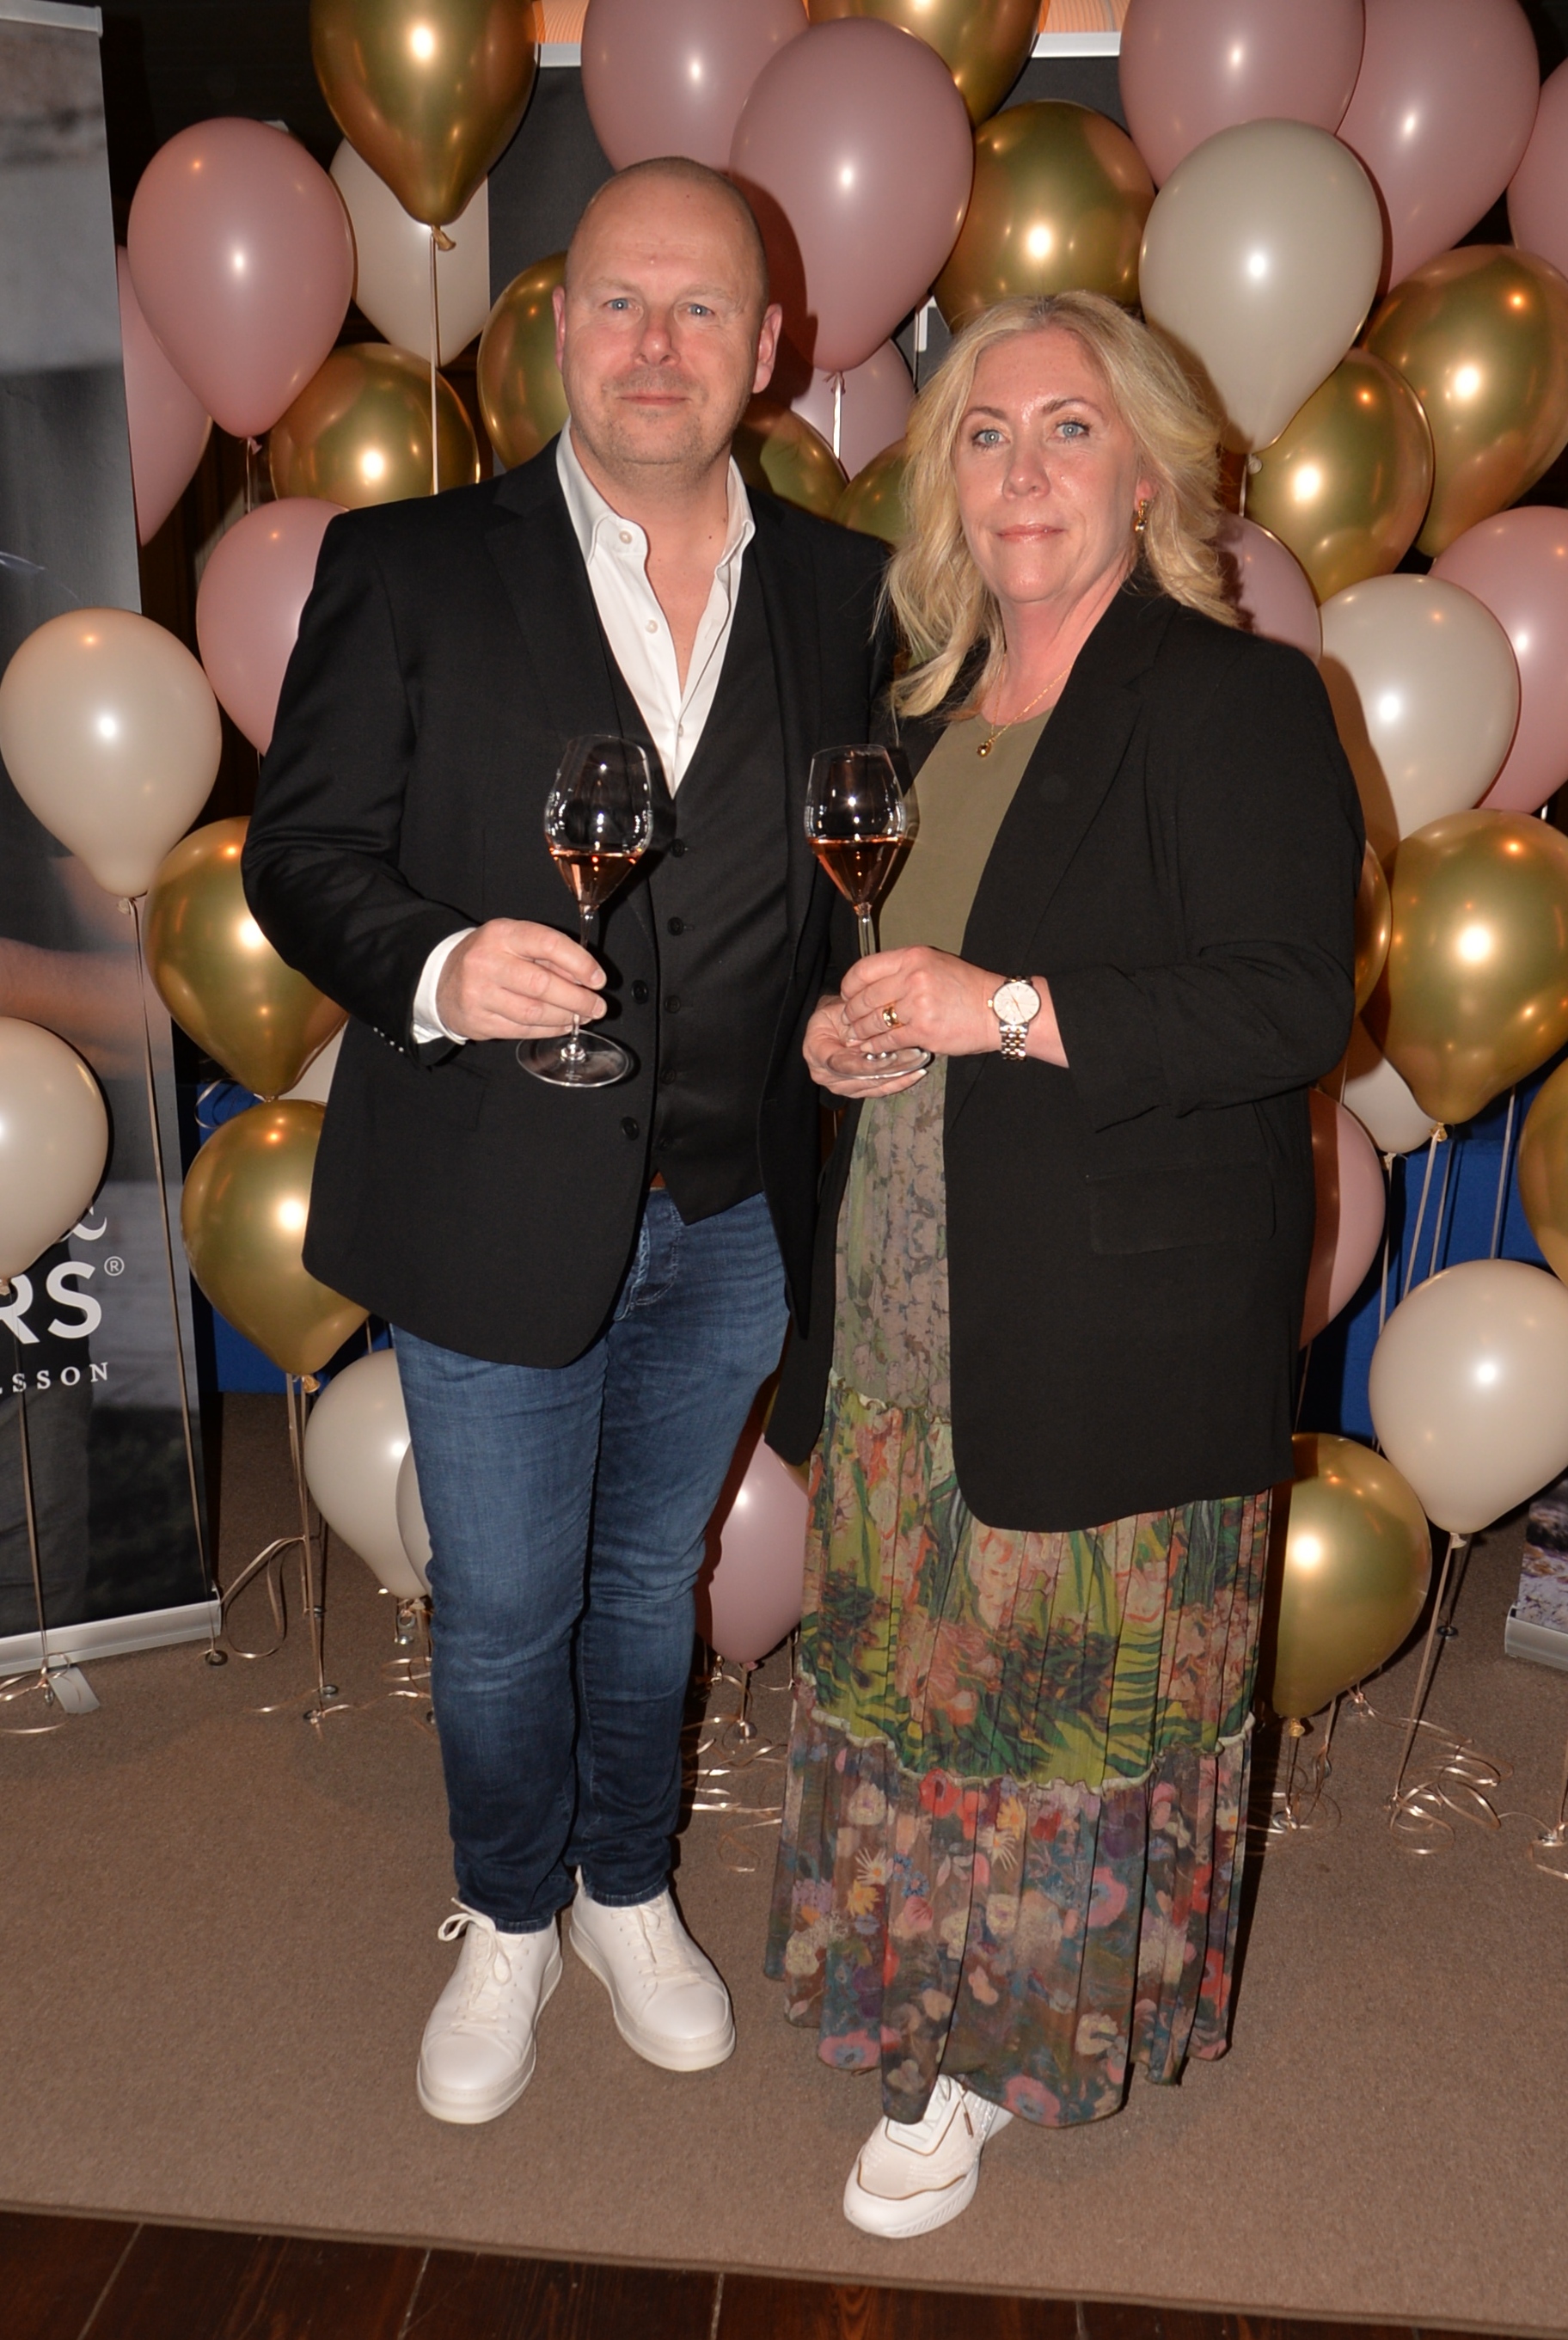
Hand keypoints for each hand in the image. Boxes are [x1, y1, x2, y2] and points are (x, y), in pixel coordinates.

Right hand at [436, 919, 605, 1041]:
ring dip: (565, 1017)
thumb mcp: (515, 942)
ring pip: (533, 1012)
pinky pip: (522, 1030)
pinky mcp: (478, 1021)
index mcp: (502, 934)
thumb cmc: (490, 958)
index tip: (599, 979)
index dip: (580, 963)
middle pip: (542, 984)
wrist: (443, 980)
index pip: (548, 943)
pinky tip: (562, 1026)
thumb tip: (587, 978)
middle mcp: (486, 962)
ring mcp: (479, 994)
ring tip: (582, 1016)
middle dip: (578, 999)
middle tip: (598, 1006)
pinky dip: (549, 1030)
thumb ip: (549, 955)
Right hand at [804, 993, 929, 1098]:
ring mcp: (840, 1086)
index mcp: (815, 1053)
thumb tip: (877, 1034)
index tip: (892, 1058)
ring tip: (919, 1064)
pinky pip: (879, 1090)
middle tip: (914, 1059)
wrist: (833, 1021)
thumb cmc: (836, 1011)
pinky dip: (899, 1082)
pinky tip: (916, 1073)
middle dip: (890, 1071)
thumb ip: (856, 1023)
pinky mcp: (855, 1090)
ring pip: (873, 1087)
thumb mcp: (841, 1008)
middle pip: (861, 1079)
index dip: (868, 1065)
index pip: (843, 1065)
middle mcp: (824, 1075)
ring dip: (898, 1076)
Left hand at [840, 946, 999, 1058]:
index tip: (846, 995)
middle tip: (847, 1020)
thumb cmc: (968, 988)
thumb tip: (871, 985)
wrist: (999, 1009)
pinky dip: (875, 1046)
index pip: (865, 969)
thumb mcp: (935, 964)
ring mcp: (917, 1005)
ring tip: (856, 1035)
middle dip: (851, 1012)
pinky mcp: (923, 1031)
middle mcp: (913, 978)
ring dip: (860, 1031)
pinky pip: (888, 1040)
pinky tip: (870, 1047)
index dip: (849, 985)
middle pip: (865, 997)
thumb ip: (904, 970)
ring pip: (873, 1020)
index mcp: (913, 957)